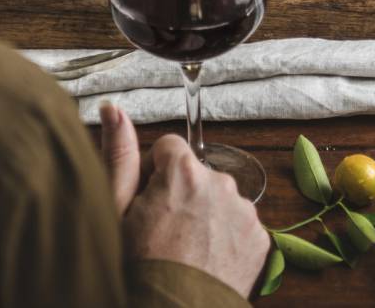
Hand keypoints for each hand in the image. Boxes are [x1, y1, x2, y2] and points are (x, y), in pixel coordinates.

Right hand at [116, 127, 268, 296]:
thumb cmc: (138, 267)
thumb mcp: (116, 210)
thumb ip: (119, 154)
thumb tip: (113, 107)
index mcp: (184, 171)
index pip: (170, 148)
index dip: (154, 174)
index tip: (147, 201)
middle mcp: (221, 183)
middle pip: (197, 174)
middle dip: (181, 195)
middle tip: (163, 233)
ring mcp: (245, 212)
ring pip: (220, 200)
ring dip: (205, 216)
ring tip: (184, 250)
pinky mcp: (261, 239)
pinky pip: (239, 226)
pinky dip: (225, 238)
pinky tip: (205, 261)